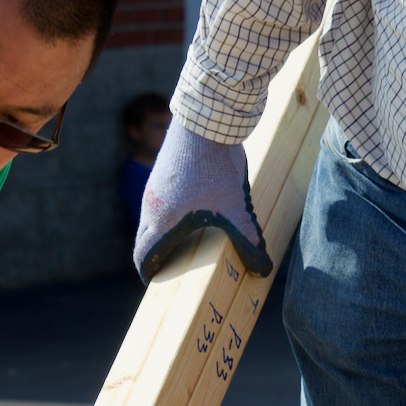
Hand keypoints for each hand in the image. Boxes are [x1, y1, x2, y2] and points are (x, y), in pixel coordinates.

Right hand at [134, 123, 272, 282]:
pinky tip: (191, 210)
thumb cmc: (216, 168)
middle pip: (145, 239)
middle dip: (156, 256)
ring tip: (186, 241)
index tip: (157, 283)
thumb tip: (263, 269)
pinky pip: (157, 201)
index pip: (142, 257)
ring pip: (150, 218)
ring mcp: (153, 187)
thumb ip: (248, 240)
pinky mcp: (161, 171)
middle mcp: (150, 205)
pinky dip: (166, 214)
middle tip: (175, 268)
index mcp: (162, 222)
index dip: (148, 273)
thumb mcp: (236, 208)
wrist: (205, 122)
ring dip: (161, 233)